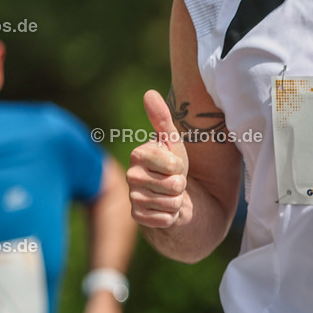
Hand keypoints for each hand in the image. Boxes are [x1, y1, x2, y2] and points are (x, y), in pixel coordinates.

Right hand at [126, 90, 191, 227]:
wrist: (172, 197)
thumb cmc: (175, 166)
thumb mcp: (173, 142)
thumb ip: (162, 118)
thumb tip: (149, 92)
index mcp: (138, 154)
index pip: (173, 164)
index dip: (181, 166)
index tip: (176, 165)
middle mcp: (131, 176)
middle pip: (174, 185)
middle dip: (181, 185)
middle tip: (174, 181)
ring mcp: (133, 198)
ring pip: (172, 203)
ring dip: (178, 201)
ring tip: (171, 195)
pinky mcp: (138, 218)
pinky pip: (166, 219)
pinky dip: (172, 216)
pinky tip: (166, 210)